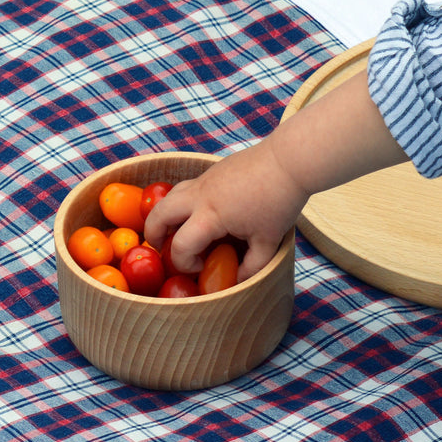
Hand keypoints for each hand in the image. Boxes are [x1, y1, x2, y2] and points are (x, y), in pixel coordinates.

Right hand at [144, 140, 308, 281]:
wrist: (288, 161)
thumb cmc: (279, 201)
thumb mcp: (268, 242)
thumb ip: (251, 267)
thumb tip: (236, 281)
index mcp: (211, 216)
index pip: (180, 245)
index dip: (184, 263)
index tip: (202, 266)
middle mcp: (200, 195)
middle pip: (159, 214)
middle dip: (153, 234)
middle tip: (160, 248)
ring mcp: (204, 179)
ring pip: (170, 195)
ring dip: (165, 215)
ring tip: (175, 230)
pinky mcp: (213, 170)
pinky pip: (187, 187)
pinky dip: (182, 202)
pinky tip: (201, 212)